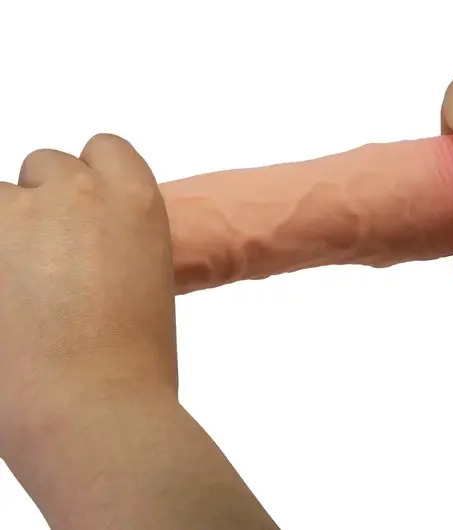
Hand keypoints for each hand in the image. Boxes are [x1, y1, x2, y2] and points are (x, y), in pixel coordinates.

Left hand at [0, 134, 176, 454]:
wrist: (94, 412)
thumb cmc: (134, 364)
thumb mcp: (147, 284)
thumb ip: (114, 245)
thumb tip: (78, 249)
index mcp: (135, 200)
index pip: (105, 150)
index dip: (92, 181)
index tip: (86, 216)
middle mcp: (75, 193)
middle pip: (46, 166)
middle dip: (44, 205)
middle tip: (48, 264)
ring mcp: (14, 217)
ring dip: (5, 231)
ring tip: (17, 292)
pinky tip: (6, 307)